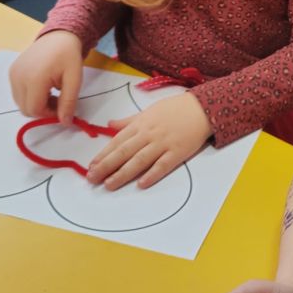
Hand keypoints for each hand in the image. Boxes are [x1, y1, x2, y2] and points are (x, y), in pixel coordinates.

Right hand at [9, 31, 83, 123]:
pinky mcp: (12, 72)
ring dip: (36, 104)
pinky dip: (30, 96)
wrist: (58, 36)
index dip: (49, 114)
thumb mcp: (74, 79)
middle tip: (58, 100)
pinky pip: (18, 93)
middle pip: (26, 109)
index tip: (62, 107)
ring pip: (21, 103)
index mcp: (34, 79)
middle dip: (42, 110)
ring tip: (51, 92)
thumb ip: (68, 102)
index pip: (35, 109)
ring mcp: (13, 74)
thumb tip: (65, 123)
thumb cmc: (68, 55)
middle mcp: (18, 77)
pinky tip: (42, 86)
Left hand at [85, 92, 211, 189]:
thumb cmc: (174, 109)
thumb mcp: (149, 110)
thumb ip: (129, 120)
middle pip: (123, 152)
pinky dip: (151, 175)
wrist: (201, 108)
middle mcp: (148, 134)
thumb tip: (110, 124)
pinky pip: (162, 165)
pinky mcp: (177, 152)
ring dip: (123, 174)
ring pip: (139, 161)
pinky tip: (141, 184)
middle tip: (92, 179)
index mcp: (140, 124)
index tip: (91, 166)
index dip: (103, 154)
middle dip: (106, 166)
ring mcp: (163, 144)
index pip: (117, 141)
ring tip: (109, 184)